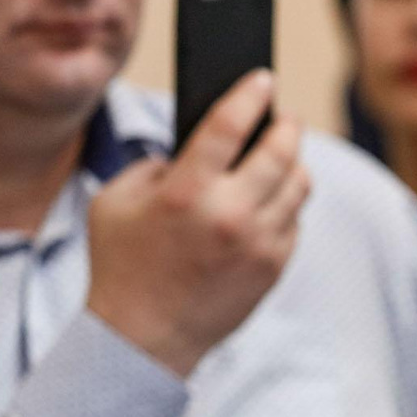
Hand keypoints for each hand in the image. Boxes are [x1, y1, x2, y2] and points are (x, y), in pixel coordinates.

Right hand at [85, 70, 307, 377]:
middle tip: (283, 115)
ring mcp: (259, 243)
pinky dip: (286, 203)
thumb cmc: (122, 263)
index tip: (263, 78)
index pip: (231, 125)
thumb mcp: (117, 200)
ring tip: (282, 152)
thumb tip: (200, 144)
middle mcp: (230, 215)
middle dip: (286, 124)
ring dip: (293, 162)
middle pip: (282, 150)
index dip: (251, 94)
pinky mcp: (274, 266)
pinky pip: (294, 220)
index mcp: (186, 192)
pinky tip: (274, 196)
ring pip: (299, 184)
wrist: (144, 338)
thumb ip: (158, 164)